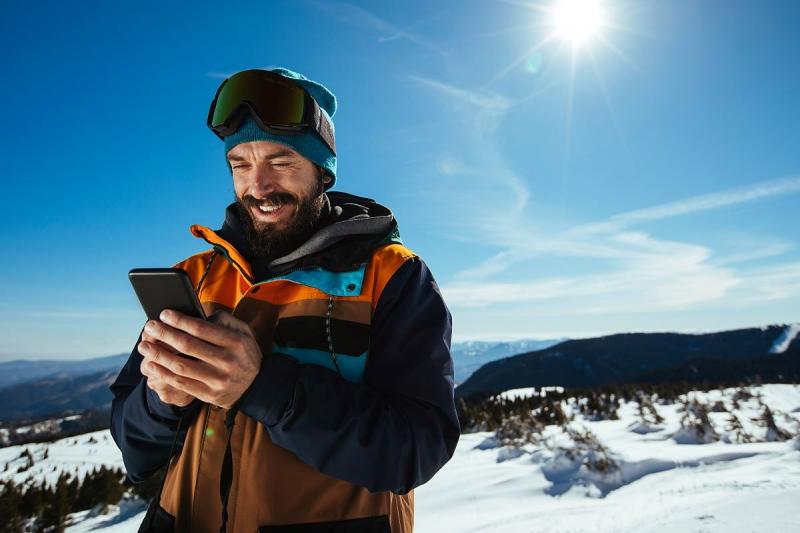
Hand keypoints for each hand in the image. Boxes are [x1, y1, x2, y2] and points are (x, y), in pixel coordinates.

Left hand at [137, 308, 262, 409]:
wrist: (256, 387)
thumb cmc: (244, 353)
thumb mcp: (244, 332)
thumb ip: (224, 320)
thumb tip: (198, 315)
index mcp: (235, 342)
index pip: (201, 328)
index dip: (179, 320)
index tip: (163, 314)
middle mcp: (227, 361)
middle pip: (188, 345)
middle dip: (164, 334)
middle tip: (149, 326)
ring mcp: (218, 380)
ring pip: (181, 366)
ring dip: (158, 355)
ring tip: (144, 346)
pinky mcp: (209, 394)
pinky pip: (181, 384)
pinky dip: (163, 374)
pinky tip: (151, 365)